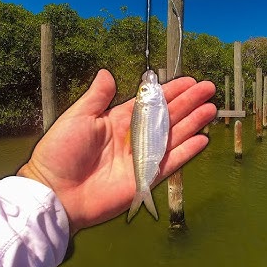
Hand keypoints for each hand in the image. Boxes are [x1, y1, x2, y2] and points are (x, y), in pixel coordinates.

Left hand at [17, 69, 216, 235]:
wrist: (56, 193)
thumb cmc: (60, 153)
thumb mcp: (78, 117)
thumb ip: (97, 97)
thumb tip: (107, 73)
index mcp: (118, 121)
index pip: (151, 102)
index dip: (171, 91)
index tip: (189, 80)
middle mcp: (134, 138)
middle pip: (168, 116)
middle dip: (189, 102)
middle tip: (209, 88)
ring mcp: (142, 158)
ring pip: (174, 136)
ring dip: (193, 122)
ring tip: (211, 109)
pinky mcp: (146, 179)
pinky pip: (171, 162)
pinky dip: (187, 151)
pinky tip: (202, 139)